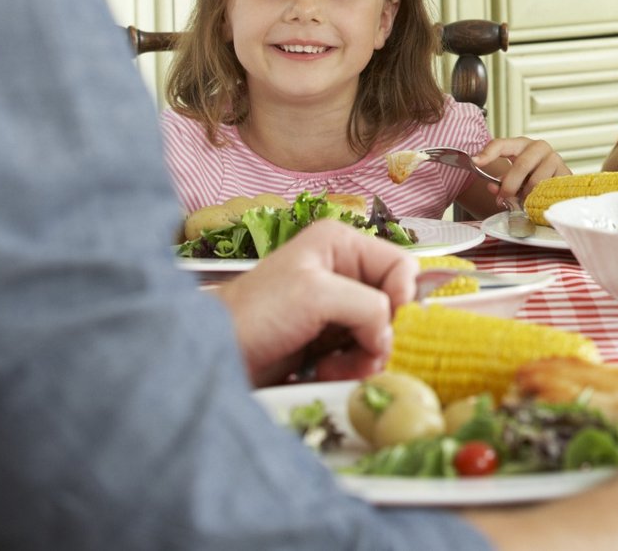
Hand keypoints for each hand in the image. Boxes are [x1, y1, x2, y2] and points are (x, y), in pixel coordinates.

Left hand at [215, 219, 415, 386]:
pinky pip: (362, 354)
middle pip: (395, 303)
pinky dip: (352, 368)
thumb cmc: (254, 314)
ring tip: (338, 367)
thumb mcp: (316, 295)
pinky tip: (327, 373)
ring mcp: (335, 308)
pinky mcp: (327, 340)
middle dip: (383, 333)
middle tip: (366, 354)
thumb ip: (367, 305)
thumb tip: (390, 335)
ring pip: (381, 333)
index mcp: (341, 244)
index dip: (404, 295)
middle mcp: (342, 271)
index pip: (402, 264)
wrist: (214, 357)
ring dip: (367, 356)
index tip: (388, 324)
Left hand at [474, 137, 568, 207]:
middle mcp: (539, 147)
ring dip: (526, 195)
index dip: (488, 153)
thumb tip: (493, 188)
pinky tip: (536, 201)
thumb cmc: (531, 180)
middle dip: (510, 185)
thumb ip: (501, 183)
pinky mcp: (565, 173)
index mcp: (521, 145)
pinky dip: (539, 198)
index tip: (475, 162)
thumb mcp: (514, 179)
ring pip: (536, 180)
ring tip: (523, 202)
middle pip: (521, 164)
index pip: (501, 144)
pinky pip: (549, 189)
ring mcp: (554, 158)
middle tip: (504, 198)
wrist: (558, 186)